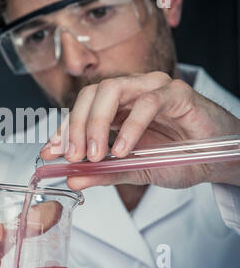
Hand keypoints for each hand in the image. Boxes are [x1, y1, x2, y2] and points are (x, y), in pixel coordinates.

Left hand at [41, 72, 239, 189]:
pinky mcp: (176, 93)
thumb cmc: (179, 157)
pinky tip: (122, 150)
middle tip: (73, 156)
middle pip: (91, 94)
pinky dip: (130, 127)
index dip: (63, 129)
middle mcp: (131, 92)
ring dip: (97, 124)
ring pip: (112, 91)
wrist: (218, 159)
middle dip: (76, 126)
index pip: (82, 109)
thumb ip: (104, 172)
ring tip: (94, 155)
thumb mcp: (134, 170)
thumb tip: (73, 178)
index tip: (50, 152)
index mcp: (117, 107)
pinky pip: (147, 103)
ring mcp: (153, 88)